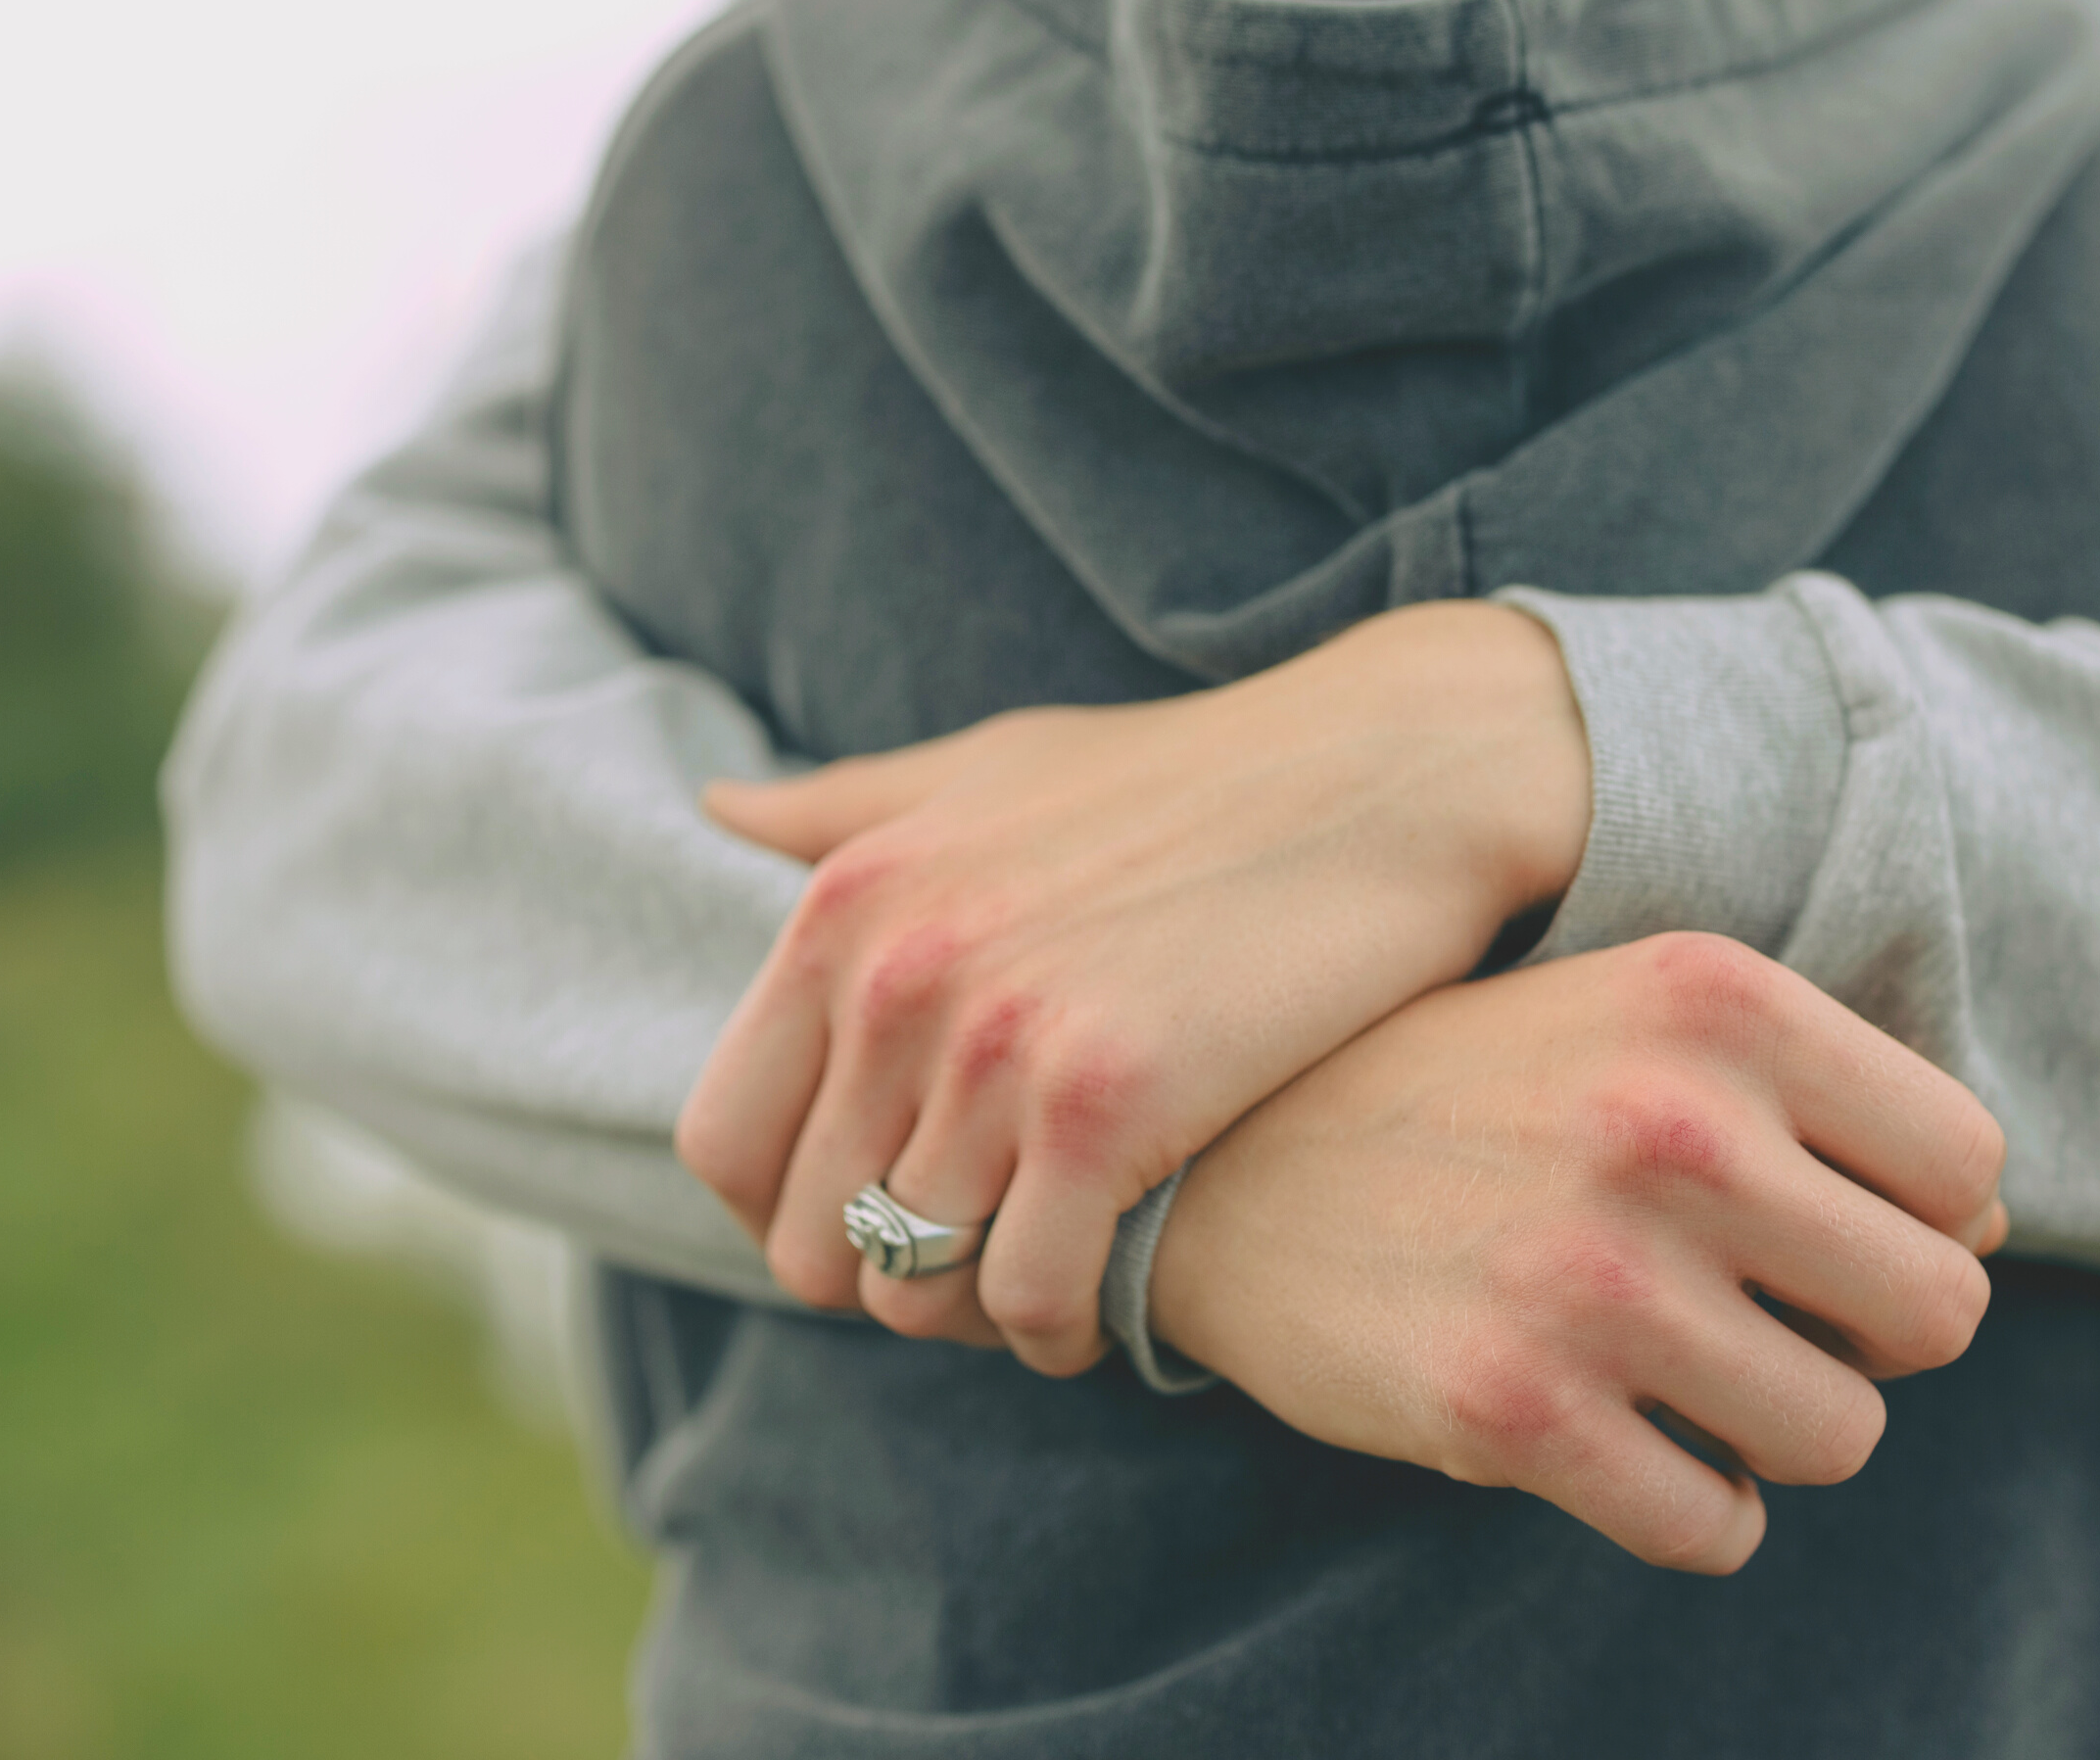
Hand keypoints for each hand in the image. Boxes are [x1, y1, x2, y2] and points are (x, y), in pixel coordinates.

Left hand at [676, 601, 1593, 1372]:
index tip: (872, 1220)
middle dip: (890, 1279)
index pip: (724, 1140)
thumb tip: (716, 809)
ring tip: (1046, 1283)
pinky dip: (1059, 1330)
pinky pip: (1029, 1298)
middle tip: (979, 1263)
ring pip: (915, 1287)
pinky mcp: (1109, 1104)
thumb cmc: (1188, 775)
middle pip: (811, 1240)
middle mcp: (896, 974)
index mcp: (847, 902)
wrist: (1383, 772)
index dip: (785, 1214)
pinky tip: (1106, 1300)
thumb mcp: (992, 768)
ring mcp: (998, 1043)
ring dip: (977, 1313)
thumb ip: (850, 809)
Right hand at [1149, 934, 2008, 1574]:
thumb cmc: (1474, 1088)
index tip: (1817, 1223)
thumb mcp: (1636, 1022)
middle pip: (1939, 1310)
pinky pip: (1714, 1526)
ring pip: (1841, 1435)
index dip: (1912, 1215)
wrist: (1226, 1163)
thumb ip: (1815, 1094)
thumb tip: (1994, 1223)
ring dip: (1775, 1429)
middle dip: (1863, 1334)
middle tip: (1759, 1315)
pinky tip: (1621, 1446)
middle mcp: (1670, 1123)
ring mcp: (1590, 1274)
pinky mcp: (1513, 1411)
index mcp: (1716, 998)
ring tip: (1681, 1377)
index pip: (1969, 1162)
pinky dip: (1692, 1510)